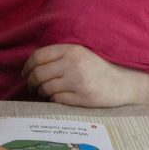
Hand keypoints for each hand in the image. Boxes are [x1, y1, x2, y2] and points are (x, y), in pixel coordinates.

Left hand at [22, 43, 142, 106]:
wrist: (123, 84)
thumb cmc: (98, 68)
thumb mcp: (81, 54)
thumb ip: (59, 56)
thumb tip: (31, 66)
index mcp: (71, 50)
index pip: (39, 56)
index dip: (28, 66)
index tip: (25, 73)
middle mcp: (73, 64)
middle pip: (39, 73)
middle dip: (31, 81)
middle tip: (30, 85)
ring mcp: (77, 81)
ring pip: (46, 88)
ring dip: (41, 91)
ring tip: (43, 91)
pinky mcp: (82, 97)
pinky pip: (57, 99)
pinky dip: (53, 99)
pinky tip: (57, 97)